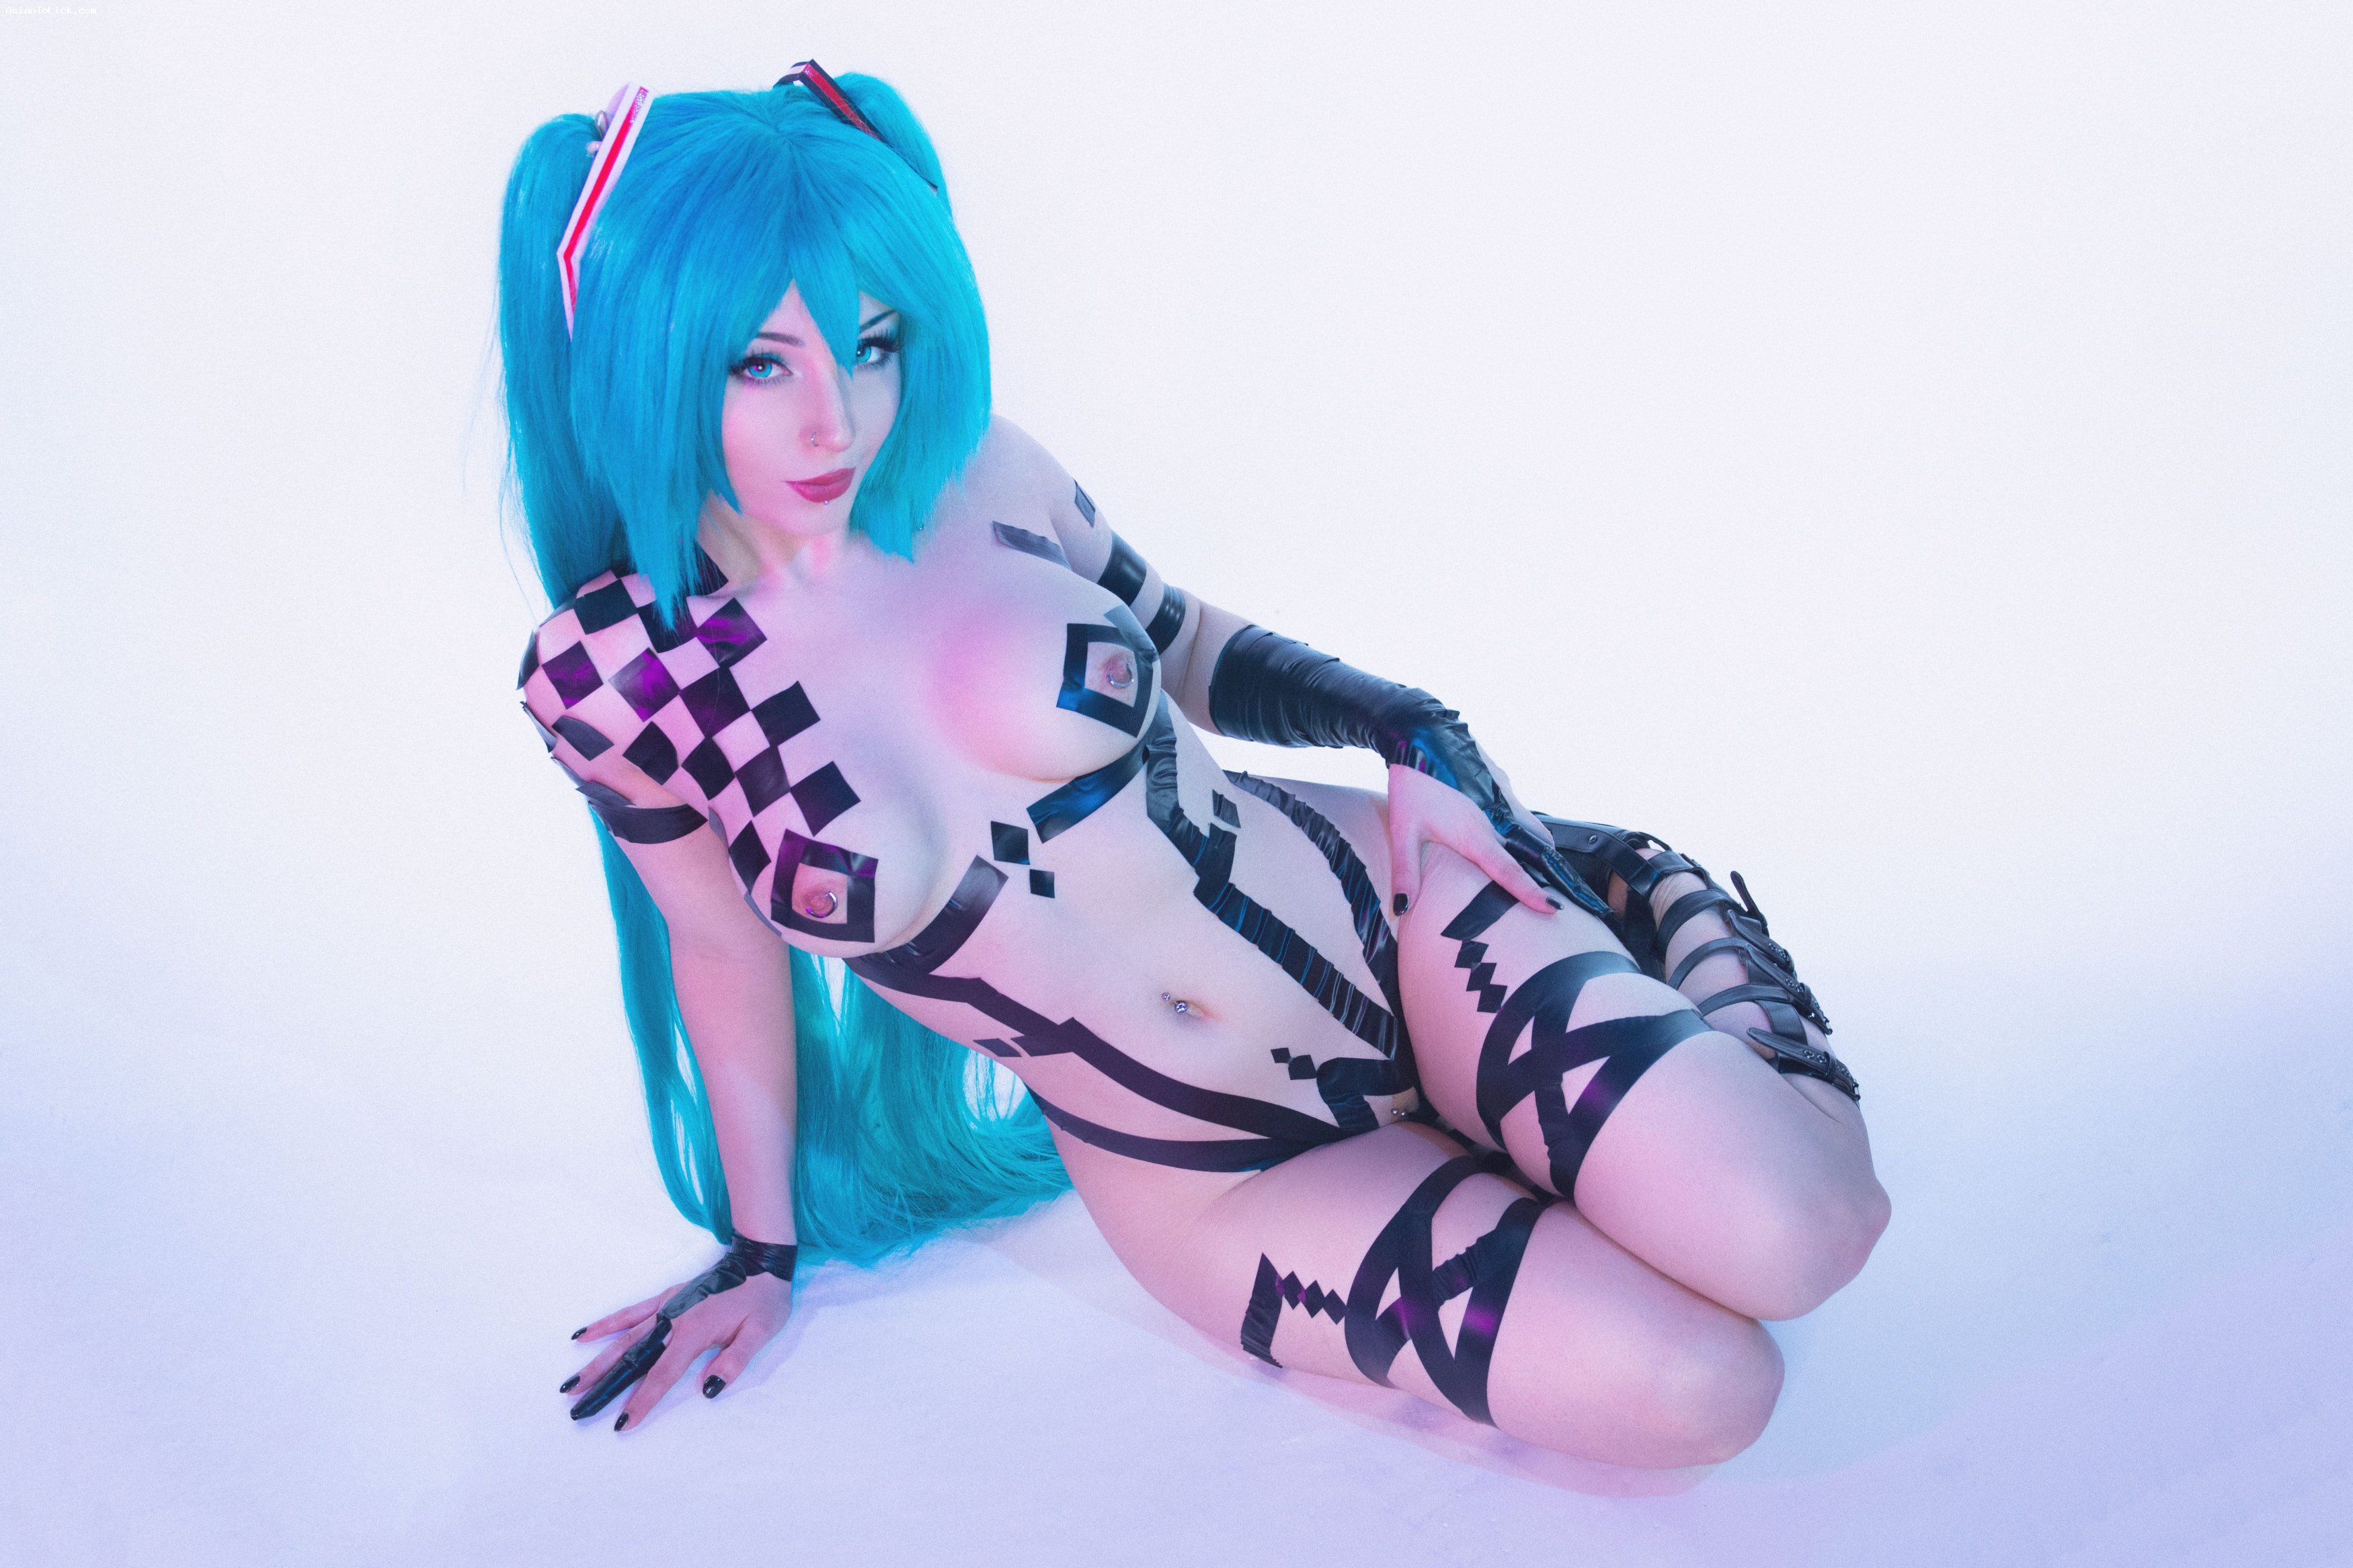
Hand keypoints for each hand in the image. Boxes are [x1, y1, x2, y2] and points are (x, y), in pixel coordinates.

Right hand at [562, 1240, 796, 1430]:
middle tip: (578, 1411)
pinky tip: (581, 1336)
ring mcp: (665, 1308)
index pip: (662, 1374)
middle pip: (631, 1359)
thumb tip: (708, 1389)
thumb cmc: (763, 1300)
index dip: (642, 1400)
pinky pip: (629, 1314)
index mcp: (694, 1332)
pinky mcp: (665, 1299)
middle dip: (604, 1387)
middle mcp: (673, 1320)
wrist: (760, 1260)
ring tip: (570, 1385)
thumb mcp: (760, 1332)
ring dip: (596, 1363)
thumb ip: (735, 1361)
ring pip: (623, 1340)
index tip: (622, 1423)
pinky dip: (605, 1325)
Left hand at [1386, 763, 1557, 918]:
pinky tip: (1509, 830)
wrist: (1420, 731)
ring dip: (1537, 847)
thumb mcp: (1403, 831)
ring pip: (1532, 828)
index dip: (1531, 892)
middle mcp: (1497, 815)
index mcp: (1475, 833)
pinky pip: (1521, 810)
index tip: (1552, 908)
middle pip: (1534, 850)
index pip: (1509, 871)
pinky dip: (1524, 826)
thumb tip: (1403, 909)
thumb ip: (1406, 872)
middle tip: (1554, 892)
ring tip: (1537, 865)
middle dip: (1546, 871)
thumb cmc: (1411, 782)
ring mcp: (1503, 795)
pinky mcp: (1501, 780)